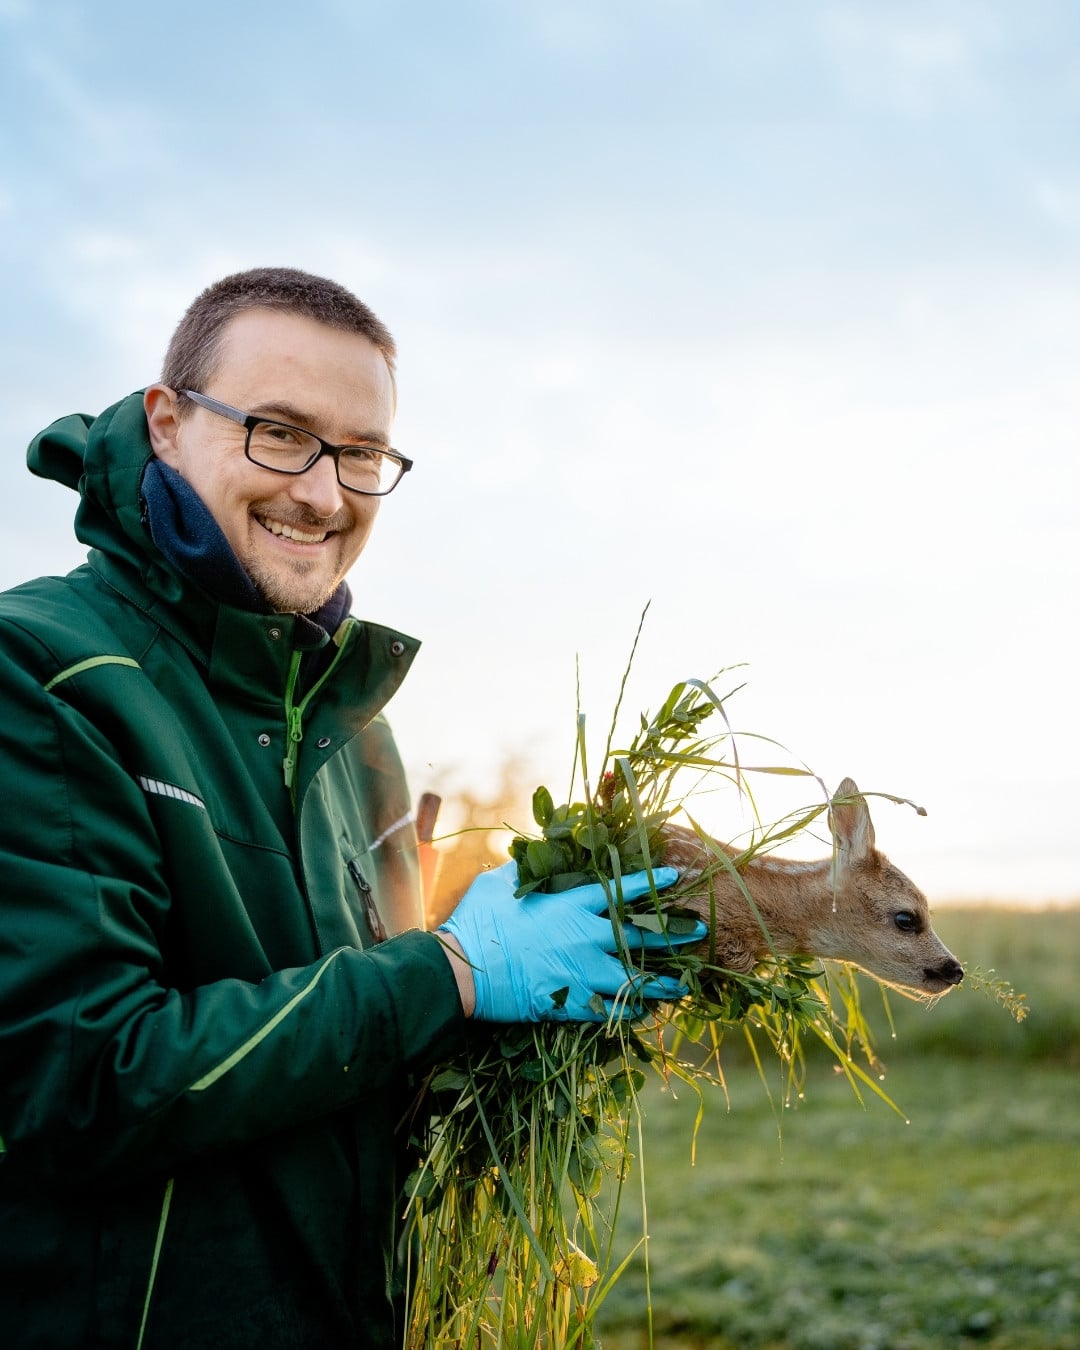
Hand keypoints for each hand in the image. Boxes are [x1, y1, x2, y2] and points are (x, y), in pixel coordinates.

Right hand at [439, 861, 704, 1022]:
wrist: (464, 969)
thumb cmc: (478, 921)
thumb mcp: (501, 882)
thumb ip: (527, 870)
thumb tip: (534, 854)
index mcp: (570, 904)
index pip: (620, 890)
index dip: (650, 884)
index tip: (675, 879)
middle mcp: (584, 936)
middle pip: (640, 934)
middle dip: (674, 933)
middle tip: (700, 931)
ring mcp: (580, 970)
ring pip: (634, 977)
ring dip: (663, 981)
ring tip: (685, 984)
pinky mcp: (570, 1000)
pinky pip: (611, 1007)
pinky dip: (629, 1008)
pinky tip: (644, 1010)